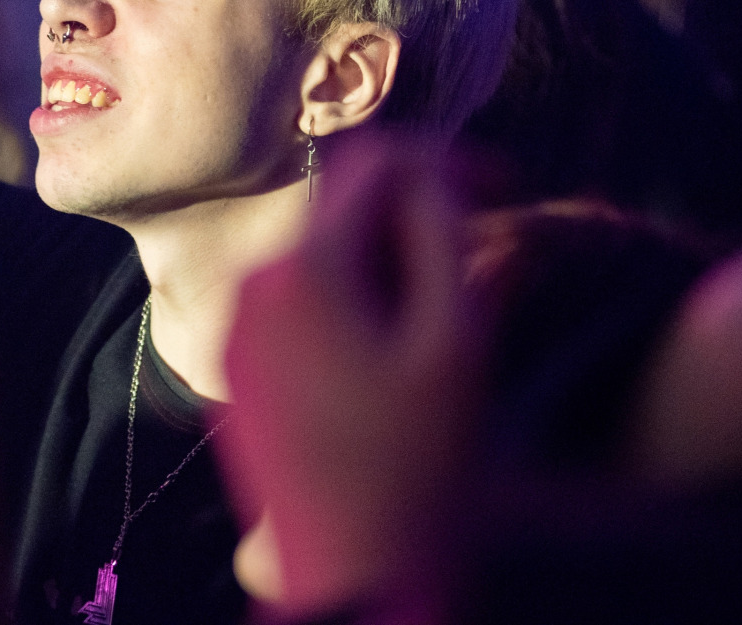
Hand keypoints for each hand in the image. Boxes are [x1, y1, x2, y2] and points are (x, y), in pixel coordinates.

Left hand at [220, 131, 474, 615]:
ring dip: (384, 258)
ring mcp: (237, 333)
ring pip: (321, 256)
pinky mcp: (240, 374)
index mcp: (302, 269)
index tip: (505, 179)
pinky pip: (297, 305)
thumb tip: (433, 174)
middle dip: (413, 212)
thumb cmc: (420, 471)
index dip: (447, 158)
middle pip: (342, 208)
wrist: (355, 583)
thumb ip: (444, 237)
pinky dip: (351, 300)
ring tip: (449, 304)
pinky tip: (401, 347)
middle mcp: (251, 287)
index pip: (375, 163)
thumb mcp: (456, 343)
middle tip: (485, 239)